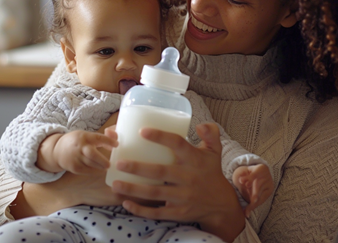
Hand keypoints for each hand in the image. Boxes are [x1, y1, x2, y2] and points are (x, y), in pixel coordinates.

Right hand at [37, 130, 117, 173]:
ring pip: (90, 164)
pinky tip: (100, 170)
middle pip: (92, 154)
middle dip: (102, 160)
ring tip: (107, 167)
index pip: (98, 138)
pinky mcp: (74, 167)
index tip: (117, 144)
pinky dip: (94, 171)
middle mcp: (80, 147)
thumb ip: (100, 139)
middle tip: (110, 164)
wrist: (58, 150)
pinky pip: (87, 171)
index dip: (108, 141)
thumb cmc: (77, 141)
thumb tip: (115, 144)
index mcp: (85, 137)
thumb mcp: (86, 136)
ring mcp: (76, 158)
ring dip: (100, 166)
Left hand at [110, 123, 244, 241]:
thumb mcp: (214, 150)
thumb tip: (200, 124)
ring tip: (115, 183)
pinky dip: (141, 210)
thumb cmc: (212, 171)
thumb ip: (211, 133)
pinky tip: (126, 203)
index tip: (142, 130)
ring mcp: (183, 197)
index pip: (178, 144)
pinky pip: (158, 212)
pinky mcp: (178, 212)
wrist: (221, 204)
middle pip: (160, 172)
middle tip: (119, 162)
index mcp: (195, 159)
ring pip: (155, 193)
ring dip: (134, 189)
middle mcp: (188, 177)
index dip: (160, 137)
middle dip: (138, 168)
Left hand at [232, 163, 273, 217]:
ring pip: (260, 196)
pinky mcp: (269, 193)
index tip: (241, 181)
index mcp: (262, 168)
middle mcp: (268, 177)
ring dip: (253, 204)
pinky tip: (247, 212)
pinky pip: (261, 201)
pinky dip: (254, 206)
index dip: (249, 178)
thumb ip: (244, 176)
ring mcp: (270, 185)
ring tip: (247, 211)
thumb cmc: (250, 172)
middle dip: (255, 194)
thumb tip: (240, 181)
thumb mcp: (246, 171)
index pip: (255, 173)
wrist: (261, 173)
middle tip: (252, 200)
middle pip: (259, 186)